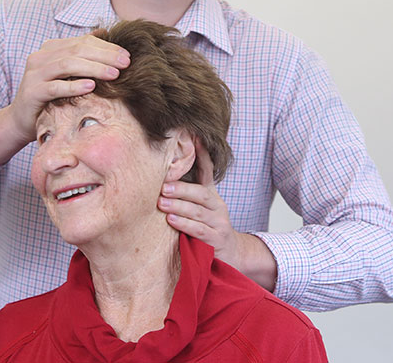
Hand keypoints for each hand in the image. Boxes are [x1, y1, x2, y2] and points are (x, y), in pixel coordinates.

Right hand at [0, 35, 128, 169]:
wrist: (22, 120)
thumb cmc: (51, 97)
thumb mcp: (67, 74)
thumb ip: (82, 56)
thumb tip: (104, 33)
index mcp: (51, 48)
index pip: (83, 41)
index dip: (106, 47)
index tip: (127, 56)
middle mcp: (41, 57)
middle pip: (77, 50)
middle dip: (104, 56)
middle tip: (125, 64)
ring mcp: (35, 74)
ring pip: (67, 65)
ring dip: (94, 68)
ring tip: (114, 74)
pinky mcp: (32, 92)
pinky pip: (55, 87)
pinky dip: (74, 86)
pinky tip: (91, 86)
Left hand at [158, 147, 278, 290]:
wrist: (231, 254)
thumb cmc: (207, 229)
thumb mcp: (199, 209)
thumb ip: (186, 195)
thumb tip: (161, 176)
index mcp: (212, 196)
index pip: (208, 171)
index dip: (202, 155)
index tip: (194, 138)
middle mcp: (217, 206)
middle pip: (201, 193)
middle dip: (182, 188)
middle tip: (163, 186)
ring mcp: (219, 223)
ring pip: (199, 212)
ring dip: (179, 206)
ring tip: (162, 203)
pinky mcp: (216, 239)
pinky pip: (200, 230)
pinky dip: (185, 224)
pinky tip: (172, 220)